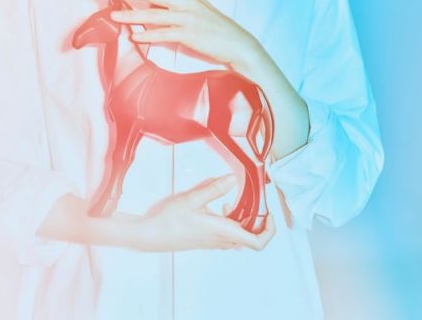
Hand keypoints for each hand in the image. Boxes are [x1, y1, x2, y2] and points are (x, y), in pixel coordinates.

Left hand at [109, 0, 262, 71]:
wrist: (236, 42)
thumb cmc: (216, 27)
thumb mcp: (199, 9)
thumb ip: (179, 4)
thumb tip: (156, 4)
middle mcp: (186, 3)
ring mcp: (186, 18)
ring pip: (153, 16)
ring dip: (132, 16)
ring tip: (115, 15)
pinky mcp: (188, 34)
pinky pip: (162, 34)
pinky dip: (147, 36)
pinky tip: (135, 37)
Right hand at [136, 174, 275, 251]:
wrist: (152, 235)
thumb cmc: (170, 220)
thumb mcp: (193, 198)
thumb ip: (214, 188)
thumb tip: (233, 179)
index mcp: (223, 231)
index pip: (257, 242)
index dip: (269, 230)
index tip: (269, 213)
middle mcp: (222, 240)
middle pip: (251, 237)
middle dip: (257, 219)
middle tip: (256, 202)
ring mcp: (214, 241)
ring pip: (239, 234)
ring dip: (243, 219)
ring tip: (234, 202)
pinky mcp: (207, 239)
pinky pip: (228, 233)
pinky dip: (231, 221)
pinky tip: (220, 207)